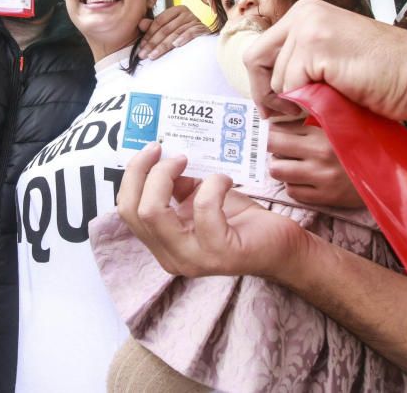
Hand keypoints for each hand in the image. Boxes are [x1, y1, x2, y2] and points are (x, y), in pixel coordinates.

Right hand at [116, 143, 310, 279]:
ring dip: (169, 176)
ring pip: (154, 213)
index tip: (153, 148)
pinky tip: (225, 179)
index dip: (133, 175)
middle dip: (146, 172)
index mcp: (161, 243)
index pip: (126, 209)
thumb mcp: (199, 197)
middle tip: (168, 151)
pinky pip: (203, 209)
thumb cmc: (239, 219)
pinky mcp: (220, 253)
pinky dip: (212, 184)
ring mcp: (193, 259)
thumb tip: (162, 156)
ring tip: (191, 162)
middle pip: (134, 210)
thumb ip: (177, 185)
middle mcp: (171, 256)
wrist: (280, 245)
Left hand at [137, 5, 209, 59]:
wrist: (207, 45)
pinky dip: (183, 39)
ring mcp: (195, 20)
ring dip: (162, 46)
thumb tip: (140, 23)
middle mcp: (186, 13)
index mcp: (176, 10)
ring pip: (175, 33)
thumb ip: (154, 27)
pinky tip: (175, 45)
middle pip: (165, 29)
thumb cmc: (184, 36)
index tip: (140, 47)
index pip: (159, 21)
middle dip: (152, 43)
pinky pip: (191, 33)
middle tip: (143, 55)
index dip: (148, 34)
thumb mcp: (168, 30)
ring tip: (153, 56)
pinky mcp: (202, 29)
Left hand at [244, 0, 406, 119]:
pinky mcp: (315, 48)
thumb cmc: (384, 75)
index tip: (275, 106)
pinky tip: (328, 103)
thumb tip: (266, 86)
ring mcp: (308, 28)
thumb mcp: (332, 58)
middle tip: (283, 115)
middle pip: (254, 60)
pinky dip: (305, 103)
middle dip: (264, 93)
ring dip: (293, 102)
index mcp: (306, 12)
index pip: (261, 49)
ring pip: (275, 78)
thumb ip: (302, 62)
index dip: (262, 82)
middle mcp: (303, 13)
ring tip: (320, 106)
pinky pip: (290, 87)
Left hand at [268, 121, 363, 207]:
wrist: (389, 177)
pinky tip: (302, 181)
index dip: (273, 130)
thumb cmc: (362, 148)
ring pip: (277, 170)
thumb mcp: (342, 128)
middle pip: (271, 146)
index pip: (280, 128)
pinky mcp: (324, 197)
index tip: (273, 132)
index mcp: (323, 133)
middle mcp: (319, 154)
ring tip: (289, 165)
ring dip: (279, 167)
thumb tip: (285, 114)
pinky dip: (293, 186)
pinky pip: (292, 191)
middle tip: (278, 148)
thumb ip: (317, 120)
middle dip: (271, 147)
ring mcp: (320, 177)